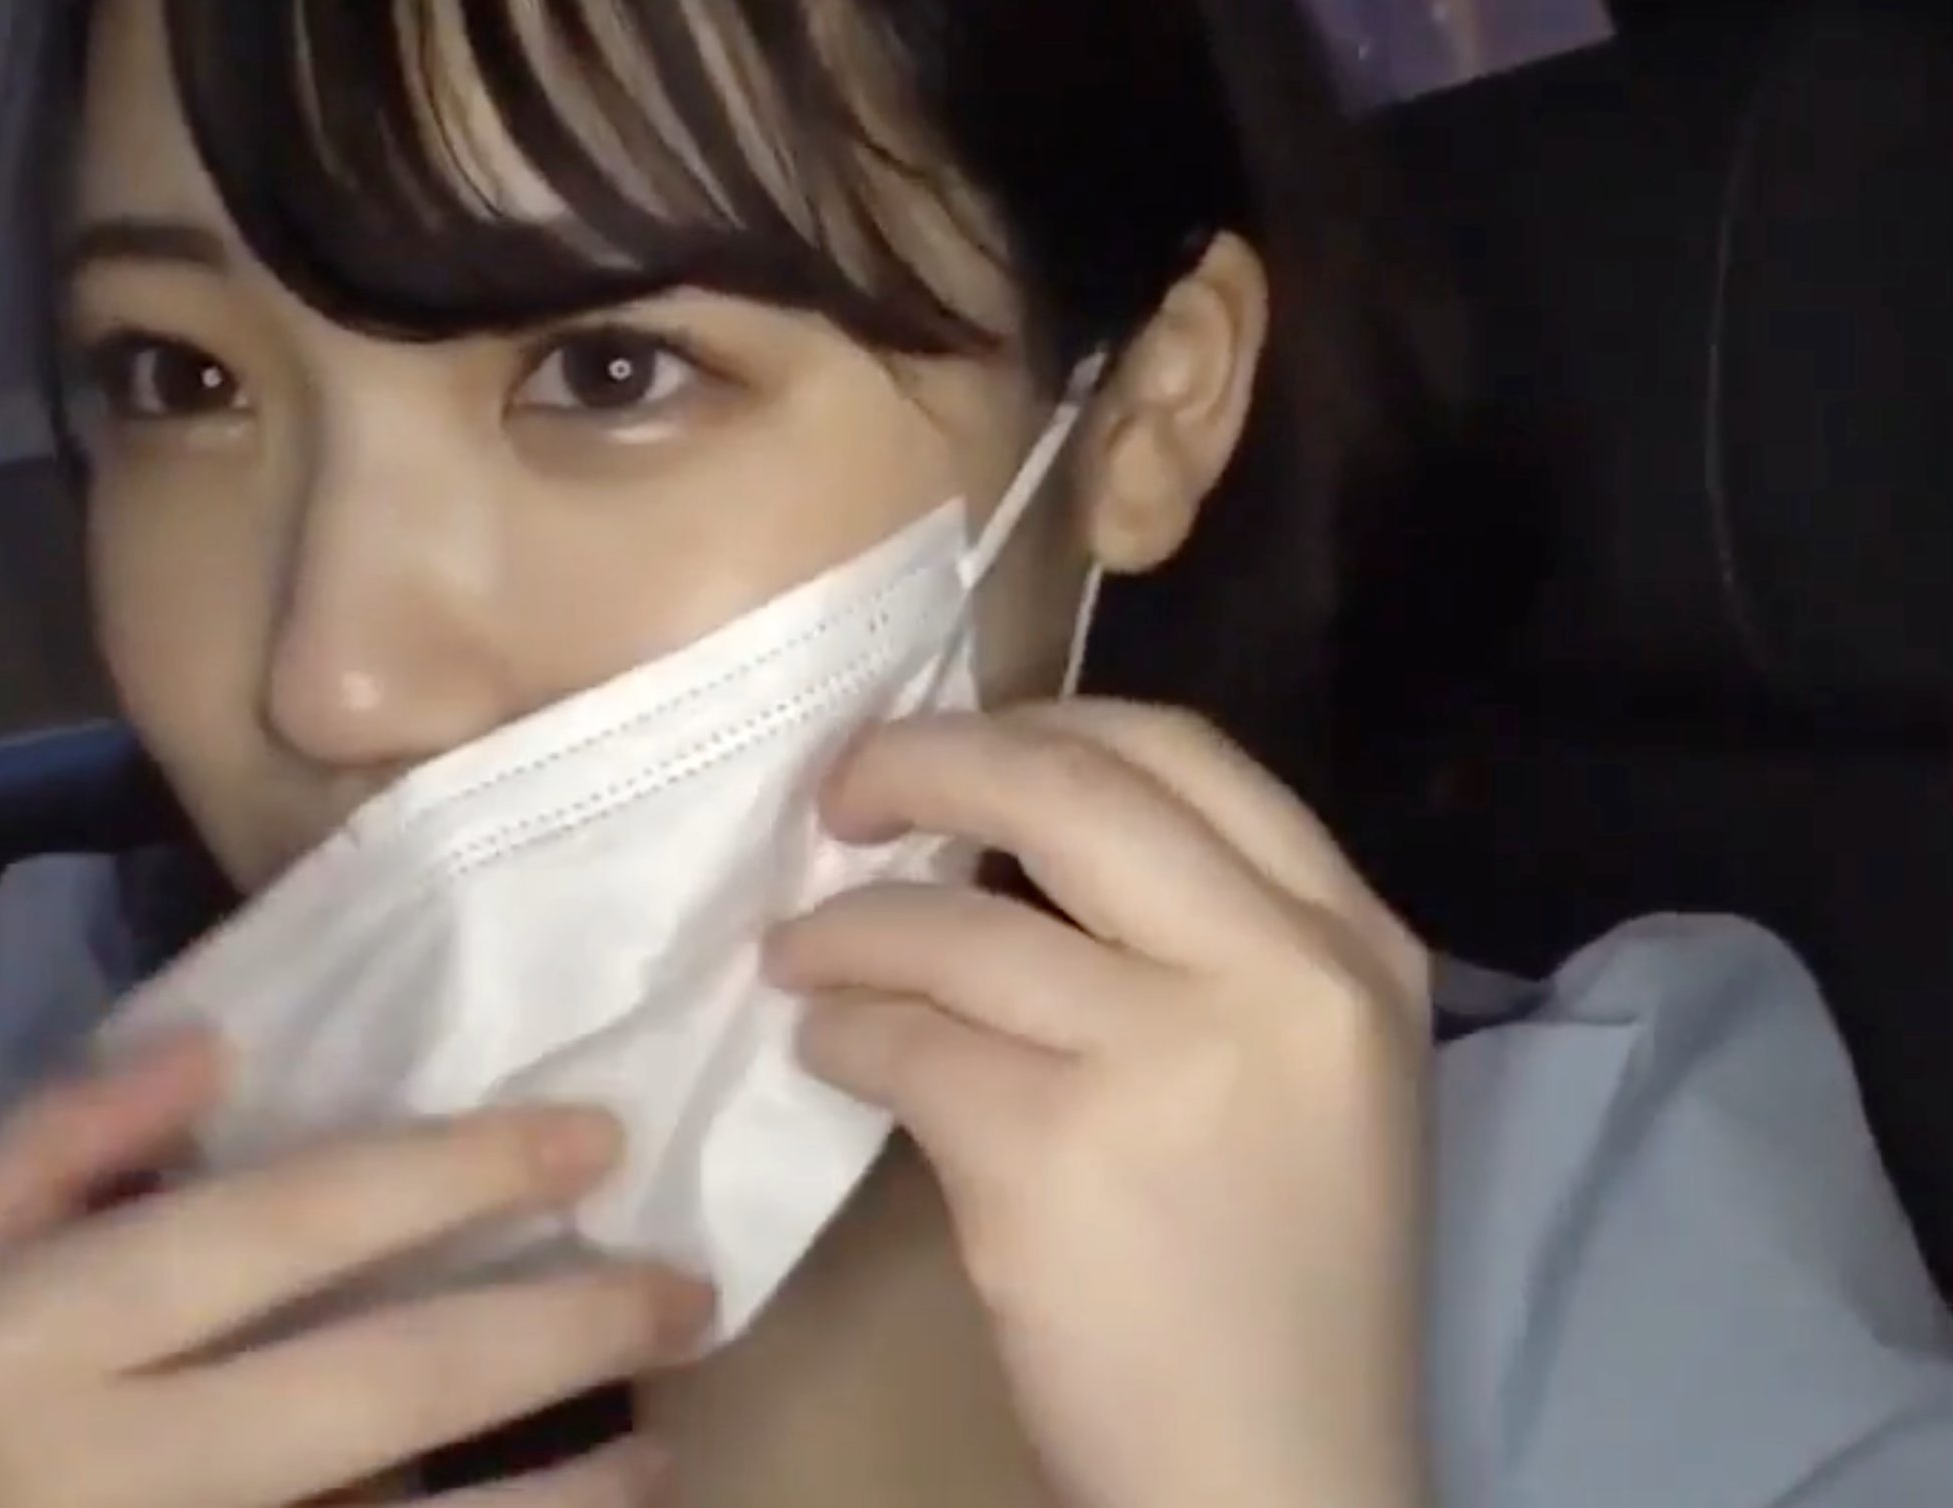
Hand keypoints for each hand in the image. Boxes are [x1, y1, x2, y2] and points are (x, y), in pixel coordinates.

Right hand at [0, 1033, 702, 1507]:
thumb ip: (43, 1153)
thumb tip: (214, 1040)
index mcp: (31, 1340)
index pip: (276, 1227)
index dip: (447, 1175)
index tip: (584, 1138)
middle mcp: (116, 1470)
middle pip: (379, 1382)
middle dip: (553, 1326)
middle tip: (682, 1284)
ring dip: (554, 1501)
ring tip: (664, 1445)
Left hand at [766, 702, 1433, 1507]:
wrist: (1280, 1481)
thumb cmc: (1283, 1283)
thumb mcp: (1307, 1076)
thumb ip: (1203, 941)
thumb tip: (992, 831)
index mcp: (1351, 943)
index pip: (1181, 750)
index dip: (1038, 722)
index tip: (953, 745)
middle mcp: (1280, 973)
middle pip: (1063, 786)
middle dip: (921, 764)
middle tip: (840, 795)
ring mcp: (1169, 1055)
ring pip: (952, 921)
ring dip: (846, 929)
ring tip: (802, 955)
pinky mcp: (1055, 1149)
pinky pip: (902, 1042)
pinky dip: (840, 1034)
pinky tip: (828, 1051)